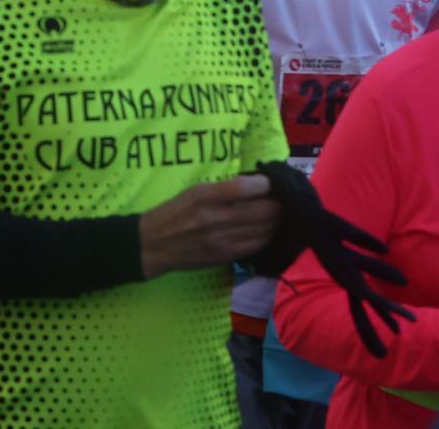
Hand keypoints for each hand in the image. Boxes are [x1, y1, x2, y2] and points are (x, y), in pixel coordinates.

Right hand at [139, 174, 282, 279]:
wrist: (155, 244)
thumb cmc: (175, 212)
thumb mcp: (194, 191)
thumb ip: (224, 188)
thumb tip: (257, 184)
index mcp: (204, 196)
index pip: (245, 187)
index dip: (265, 184)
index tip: (271, 182)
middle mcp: (214, 218)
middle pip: (261, 210)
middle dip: (278, 203)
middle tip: (283, 198)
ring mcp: (221, 240)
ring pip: (263, 229)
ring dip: (276, 220)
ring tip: (280, 213)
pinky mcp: (225, 256)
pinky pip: (256, 245)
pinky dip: (267, 236)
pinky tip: (269, 229)